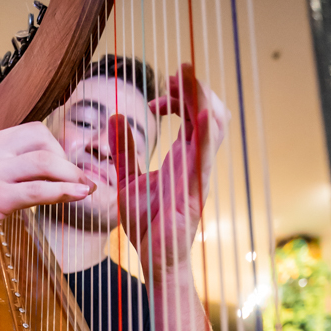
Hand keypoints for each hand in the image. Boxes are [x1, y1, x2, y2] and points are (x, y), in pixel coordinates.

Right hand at [0, 121, 95, 261]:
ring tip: (86, 188)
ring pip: (46, 164)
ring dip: (73, 176)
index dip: (58, 147)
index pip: (35, 131)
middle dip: (69, 160)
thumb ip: (3, 167)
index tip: (67, 167)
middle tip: (79, 180)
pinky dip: (64, 192)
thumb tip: (37, 170)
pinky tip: (77, 197)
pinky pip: (39, 191)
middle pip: (44, 141)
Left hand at [108, 65, 227, 277]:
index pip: (191, 113)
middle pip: (209, 111)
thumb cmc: (146, 224)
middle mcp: (195, 161)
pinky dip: (207, 133)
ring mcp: (198, 174)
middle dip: (195, 86)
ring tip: (185, 77)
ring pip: (214, 126)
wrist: (153, 259)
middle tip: (177, 71)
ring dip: (202, 97)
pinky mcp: (195, 190)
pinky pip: (206, 157)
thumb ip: (123, 150)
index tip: (159, 96)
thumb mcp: (127, 180)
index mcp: (182, 157)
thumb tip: (116, 117)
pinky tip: (203, 112)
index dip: (179, 96)